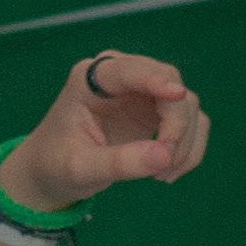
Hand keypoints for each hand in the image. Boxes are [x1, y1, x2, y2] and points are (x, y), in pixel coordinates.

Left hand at [0, 52, 209, 215]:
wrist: (54, 173)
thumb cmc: (56, 164)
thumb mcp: (80, 168)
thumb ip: (119, 162)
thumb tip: (164, 156)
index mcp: (90, 80)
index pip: (129, 69)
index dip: (154, 79)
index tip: (176, 95)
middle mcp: (121, 77)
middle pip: (169, 83)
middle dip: (176, 126)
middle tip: (164, 166)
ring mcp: (143, 92)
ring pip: (186, 104)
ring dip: (184, 143)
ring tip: (161, 176)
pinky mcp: (157, 111)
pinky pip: (191, 122)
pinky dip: (189, 149)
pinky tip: (167, 173)